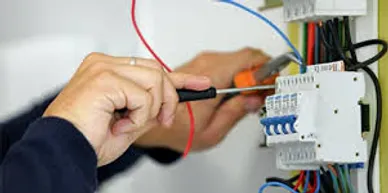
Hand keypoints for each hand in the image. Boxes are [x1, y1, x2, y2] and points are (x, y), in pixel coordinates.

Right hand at [43, 53, 210, 165]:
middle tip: (162, 120)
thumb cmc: (87, 139)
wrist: (63, 152)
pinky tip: (119, 125)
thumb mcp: (129, 123)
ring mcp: (103, 68)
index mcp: (107, 71)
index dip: (179, 78)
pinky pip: (143, 96)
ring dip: (150, 110)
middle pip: (158, 71)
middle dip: (168, 99)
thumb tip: (169, 104)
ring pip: (155, 80)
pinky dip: (139, 116)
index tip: (199, 84)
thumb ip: (148, 109)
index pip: (151, 69)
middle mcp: (104, 64)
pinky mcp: (104, 78)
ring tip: (129, 124)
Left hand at [135, 47, 271, 151]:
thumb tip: (254, 99)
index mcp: (213, 78)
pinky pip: (223, 64)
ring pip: (235, 60)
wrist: (153, 121)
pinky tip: (233, 92)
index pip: (250, 58)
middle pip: (245, 57)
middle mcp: (206, 64)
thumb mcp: (213, 130)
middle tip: (262, 93)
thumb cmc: (177, 129)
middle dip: (258, 74)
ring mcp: (200, 62)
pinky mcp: (197, 65)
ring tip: (247, 96)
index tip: (271, 83)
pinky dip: (234, 75)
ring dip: (246, 75)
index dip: (266, 69)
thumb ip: (237, 112)